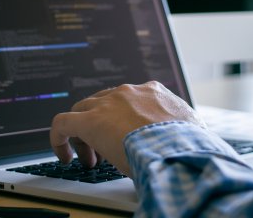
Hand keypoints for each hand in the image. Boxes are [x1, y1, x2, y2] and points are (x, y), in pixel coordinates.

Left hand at [50, 81, 204, 176]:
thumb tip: (194, 138)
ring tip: (90, 160)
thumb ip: (185, 128)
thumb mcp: (192, 130)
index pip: (129, 100)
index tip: (124, 138)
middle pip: (103, 103)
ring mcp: (108, 103)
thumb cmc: (189, 144)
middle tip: (105, 153)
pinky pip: (62, 123)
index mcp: (153, 92)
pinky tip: (65, 156)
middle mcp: (129, 92)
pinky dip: (59, 139)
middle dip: (102, 127)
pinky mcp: (89, 121)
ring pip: (82, 111)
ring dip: (84, 135)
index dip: (122, 121)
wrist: (178, 147)